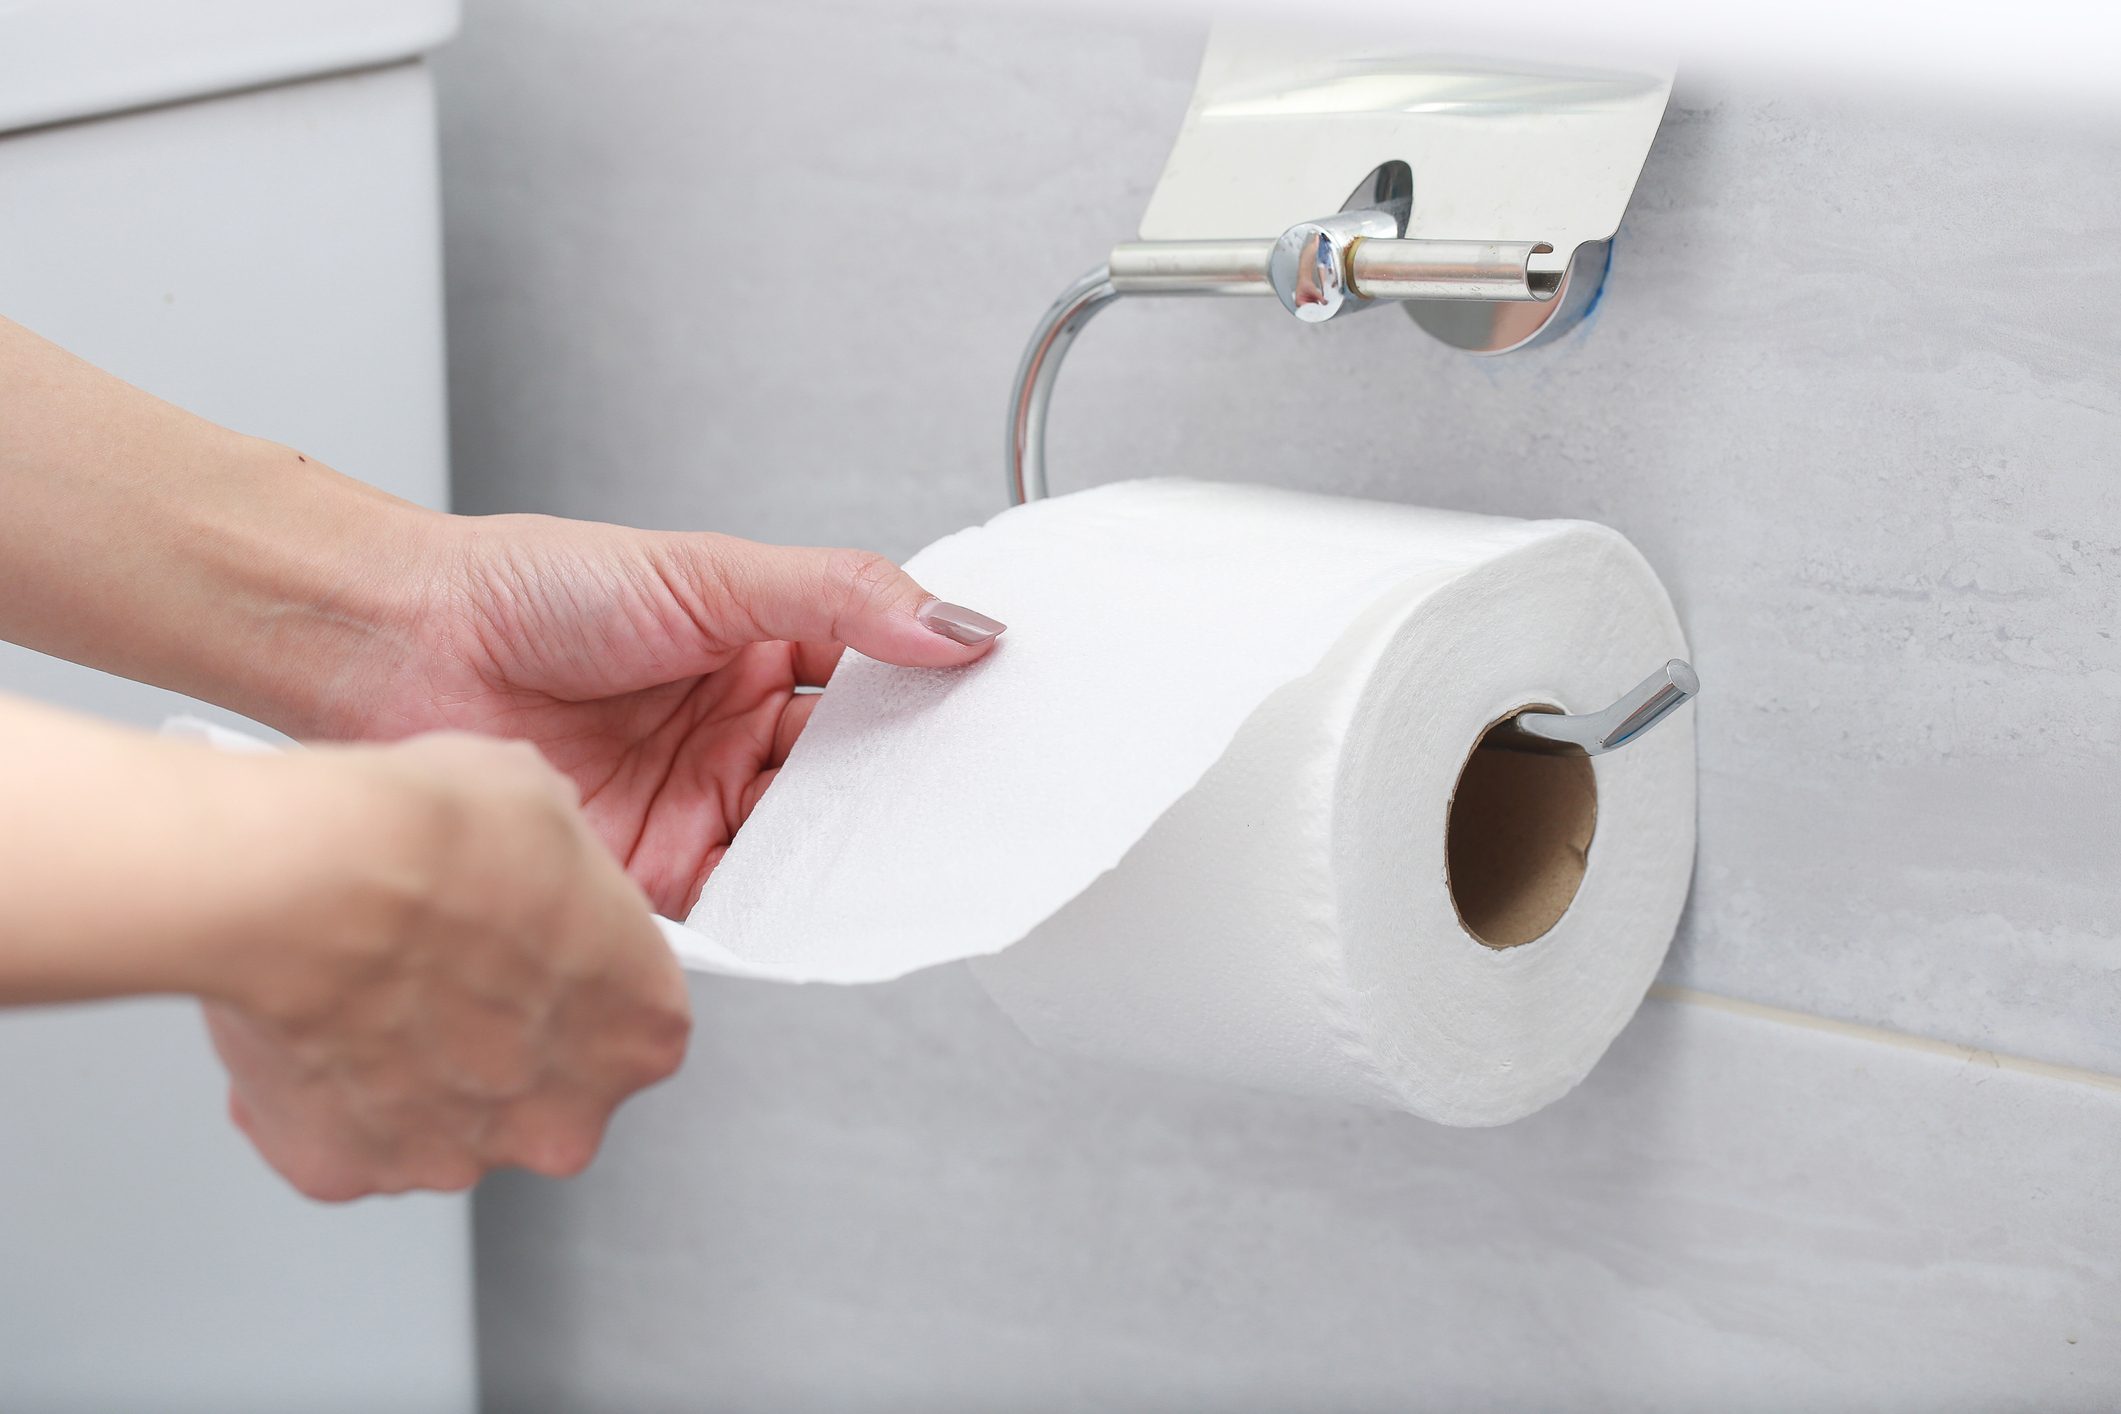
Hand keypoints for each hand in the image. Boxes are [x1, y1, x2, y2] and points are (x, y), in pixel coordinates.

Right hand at [202, 732, 690, 1200]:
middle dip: (493, 1038)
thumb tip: (532, 861)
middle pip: (538, 1086)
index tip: (536, 944)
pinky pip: (342, 1134)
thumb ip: (563, 872)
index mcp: (641, 1033)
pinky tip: (312, 1023)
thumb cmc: (440, 840)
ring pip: (437, 1115)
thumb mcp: (550, 808)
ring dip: (408, 1068)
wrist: (313, 876)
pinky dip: (324, 1092)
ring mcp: (455, 1155)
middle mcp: (563, 1118)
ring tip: (367, 985)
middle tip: (442, 966)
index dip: (572, 973)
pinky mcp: (347, 1170)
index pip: (628, 1014)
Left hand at [330, 515, 1004, 915]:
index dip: (939, 698)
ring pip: (808, 841)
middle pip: (854, 774)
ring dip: (859, 850)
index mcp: (760, 650)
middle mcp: (734, 733)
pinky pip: (740, 900)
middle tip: (978, 798)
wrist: (406, 646)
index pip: (878, 682)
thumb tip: (957, 624)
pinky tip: (825, 900)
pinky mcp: (653, 871)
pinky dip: (786, 907)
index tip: (1003, 711)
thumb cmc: (532, 586)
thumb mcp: (712, 574)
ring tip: (915, 851)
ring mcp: (697, 804)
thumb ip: (842, 597)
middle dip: (912, 789)